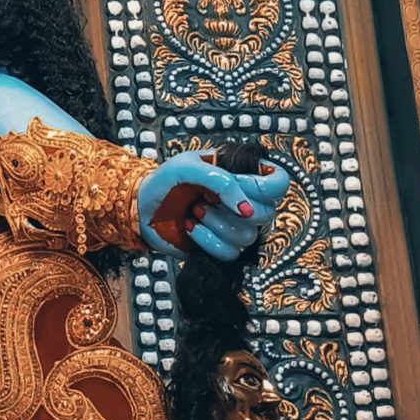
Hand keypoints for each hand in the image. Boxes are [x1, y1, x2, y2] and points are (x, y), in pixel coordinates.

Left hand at [138, 152, 286, 259]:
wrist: (141, 205)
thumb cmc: (164, 181)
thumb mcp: (189, 166)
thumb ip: (222, 181)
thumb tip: (246, 210)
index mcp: (241, 175)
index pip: (278, 183)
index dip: (267, 188)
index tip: (243, 186)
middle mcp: (243, 201)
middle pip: (266, 213)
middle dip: (233, 208)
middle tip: (206, 198)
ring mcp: (233, 226)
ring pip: (248, 236)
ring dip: (217, 224)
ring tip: (195, 211)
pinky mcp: (219, 246)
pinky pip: (231, 253)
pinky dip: (208, 241)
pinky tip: (191, 227)